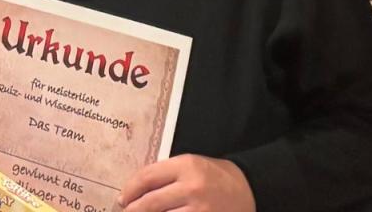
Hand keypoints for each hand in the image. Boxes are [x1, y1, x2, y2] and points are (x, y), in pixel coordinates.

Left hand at [119, 154, 254, 211]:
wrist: (248, 190)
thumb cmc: (213, 176)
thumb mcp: (191, 165)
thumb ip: (165, 174)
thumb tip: (134, 191)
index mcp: (186, 165)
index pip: (148, 177)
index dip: (130, 190)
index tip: (122, 198)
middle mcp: (192, 188)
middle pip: (151, 203)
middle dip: (133, 211)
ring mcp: (200, 210)